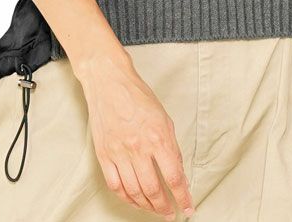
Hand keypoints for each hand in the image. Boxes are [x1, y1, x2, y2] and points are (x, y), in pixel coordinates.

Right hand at [76, 51, 196, 219]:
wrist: (109, 82)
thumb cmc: (137, 96)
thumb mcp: (164, 118)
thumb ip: (171, 146)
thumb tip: (177, 171)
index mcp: (158, 136)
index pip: (174, 177)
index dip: (183, 197)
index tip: (188, 207)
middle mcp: (138, 147)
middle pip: (153, 189)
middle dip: (164, 207)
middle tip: (170, 213)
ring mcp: (119, 152)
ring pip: (134, 192)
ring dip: (146, 206)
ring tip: (154, 210)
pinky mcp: (104, 154)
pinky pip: (115, 185)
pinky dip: (126, 198)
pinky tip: (133, 200)